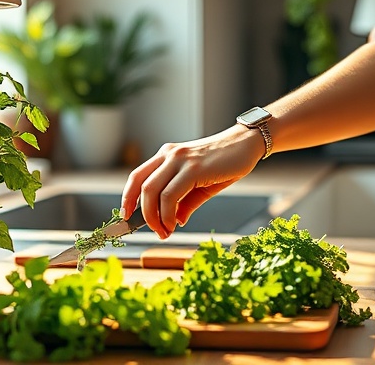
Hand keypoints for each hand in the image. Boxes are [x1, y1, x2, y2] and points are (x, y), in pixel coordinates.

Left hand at [120, 124, 265, 238]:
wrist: (247, 144)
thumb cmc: (225, 163)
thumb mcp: (201, 186)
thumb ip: (185, 202)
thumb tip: (175, 221)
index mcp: (166, 156)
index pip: (137, 177)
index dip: (127, 198)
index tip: (127, 217)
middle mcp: (169, 155)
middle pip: (140, 185)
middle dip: (142, 214)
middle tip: (155, 231)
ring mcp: (179, 159)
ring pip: (152, 191)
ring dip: (154, 217)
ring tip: (165, 231)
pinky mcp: (193, 168)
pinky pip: (171, 194)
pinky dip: (168, 213)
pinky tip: (175, 223)